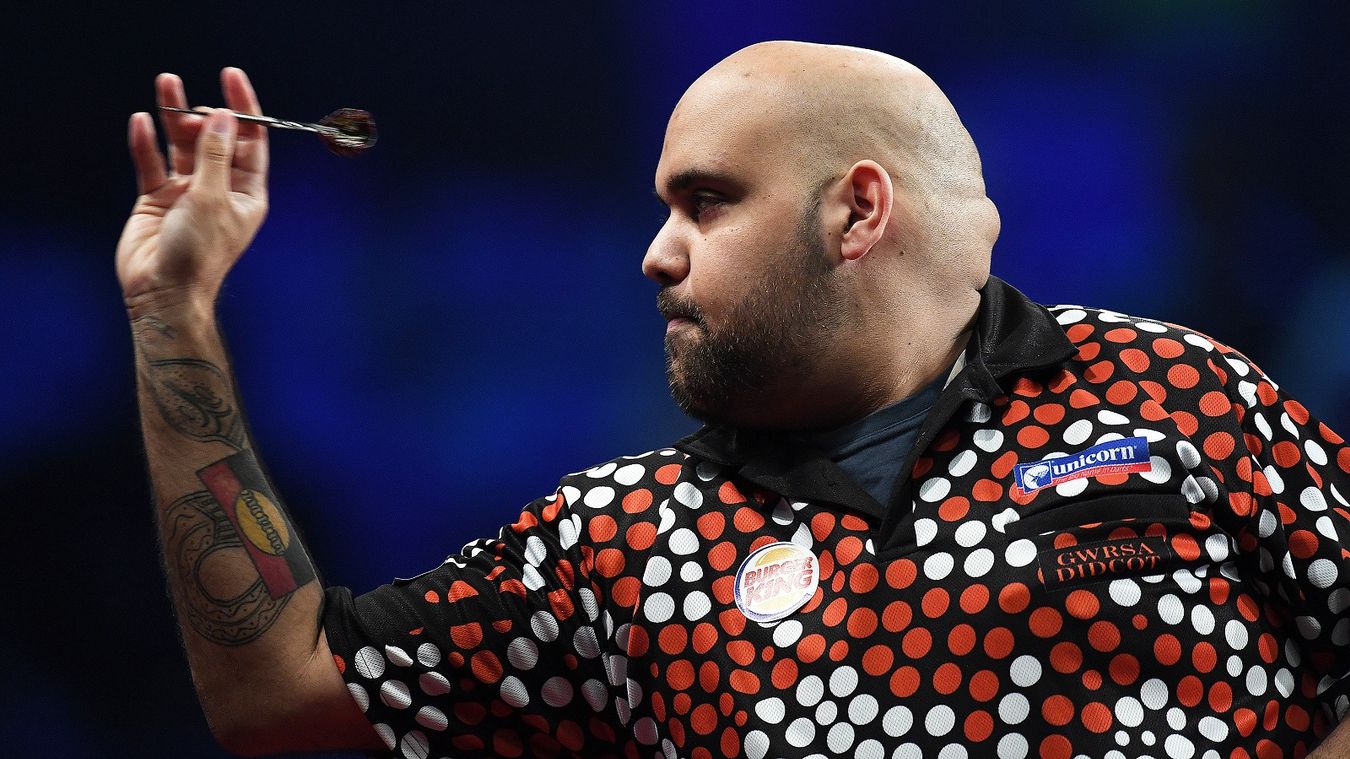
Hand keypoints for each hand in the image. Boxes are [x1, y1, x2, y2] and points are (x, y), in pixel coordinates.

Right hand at [117, 68, 268, 314]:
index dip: (243, 108)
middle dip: (204, 115)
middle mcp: (219, 189)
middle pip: (214, 139)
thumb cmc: (198, 253)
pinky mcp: (156, 199)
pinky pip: (152, 164)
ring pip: (182, 146)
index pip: (250, 141)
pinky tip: (142, 121)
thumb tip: (223, 116)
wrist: (163, 292)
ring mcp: (187, 193)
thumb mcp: (212, 198)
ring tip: (166, 84)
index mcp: (248, 193)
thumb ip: (214, 154)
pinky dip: (147, 143)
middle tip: (191, 105)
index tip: (231, 76)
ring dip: (174, 117)